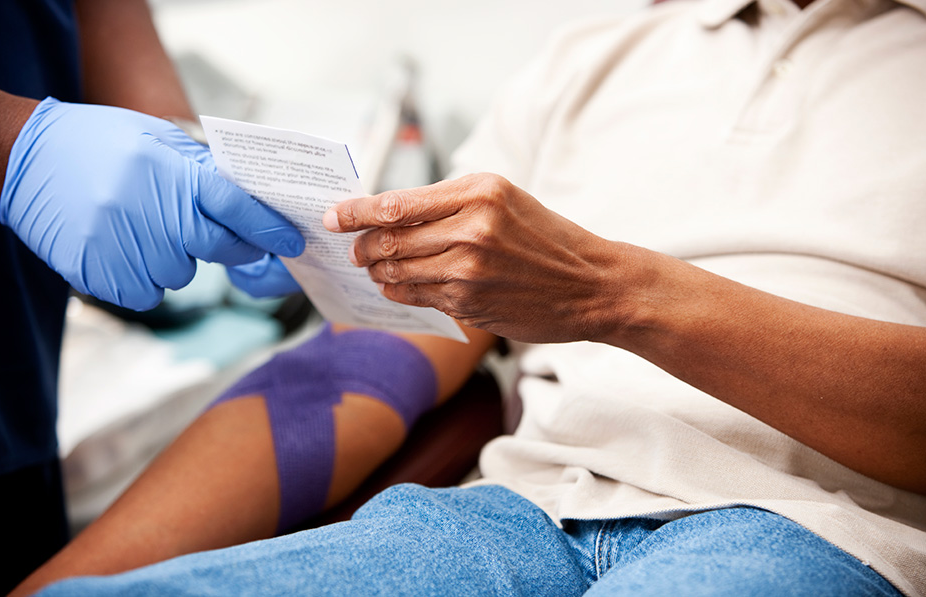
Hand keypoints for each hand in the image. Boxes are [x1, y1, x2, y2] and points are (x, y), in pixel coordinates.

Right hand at [0, 97, 304, 310]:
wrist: (25, 158)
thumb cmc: (99, 143)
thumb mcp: (157, 138)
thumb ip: (201, 170)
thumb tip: (249, 199)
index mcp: (172, 173)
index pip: (237, 208)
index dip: (269, 229)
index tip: (291, 243)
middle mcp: (153, 212)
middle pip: (218, 248)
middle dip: (228, 245)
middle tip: (208, 231)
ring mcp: (125, 247)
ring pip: (179, 274)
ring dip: (171, 259)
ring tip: (138, 226)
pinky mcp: (99, 274)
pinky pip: (144, 293)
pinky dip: (140, 278)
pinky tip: (120, 248)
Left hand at [323, 173, 624, 342]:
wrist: (592, 285)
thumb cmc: (547, 239)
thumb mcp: (505, 200)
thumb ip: (451, 203)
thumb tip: (390, 213)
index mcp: (479, 191)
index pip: (397, 202)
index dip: (356, 211)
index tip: (333, 215)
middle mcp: (472, 227)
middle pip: (390, 237)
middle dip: (363, 245)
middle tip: (353, 249)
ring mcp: (469, 269)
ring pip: (397, 269)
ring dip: (378, 270)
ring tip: (374, 267)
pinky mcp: (468, 302)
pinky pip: (415, 295)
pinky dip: (397, 290)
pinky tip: (394, 285)